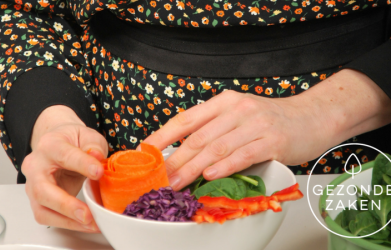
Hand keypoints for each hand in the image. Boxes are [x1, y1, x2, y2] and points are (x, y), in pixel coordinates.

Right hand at [22, 105, 107, 231]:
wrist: (59, 142)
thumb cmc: (73, 140)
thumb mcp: (87, 135)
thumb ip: (93, 145)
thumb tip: (97, 156)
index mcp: (50, 145)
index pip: (65, 155)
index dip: (83, 164)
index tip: (98, 172)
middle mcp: (36, 166)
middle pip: (43, 190)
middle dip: (66, 205)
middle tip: (87, 214)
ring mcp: (34, 185)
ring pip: (42, 209)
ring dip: (67, 220)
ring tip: (91, 223)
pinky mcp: (39, 200)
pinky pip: (49, 217)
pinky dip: (68, 223)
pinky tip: (85, 224)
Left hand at [144, 69, 390, 189]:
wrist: (311, 117)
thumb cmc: (272, 120)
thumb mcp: (239, 115)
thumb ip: (215, 128)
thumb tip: (184, 152)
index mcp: (225, 102)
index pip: (187, 119)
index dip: (164, 135)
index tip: (147, 151)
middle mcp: (238, 109)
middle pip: (198, 137)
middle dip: (175, 160)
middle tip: (159, 177)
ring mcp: (256, 124)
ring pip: (216, 148)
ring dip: (192, 169)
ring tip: (176, 184)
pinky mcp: (273, 141)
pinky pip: (243, 155)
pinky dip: (224, 166)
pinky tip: (209, 176)